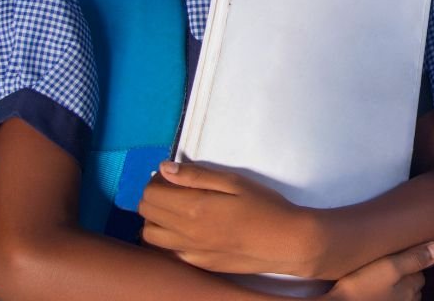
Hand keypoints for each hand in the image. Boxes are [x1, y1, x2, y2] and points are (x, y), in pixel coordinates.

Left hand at [139, 161, 321, 277]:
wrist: (286, 242)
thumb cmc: (265, 206)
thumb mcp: (234, 182)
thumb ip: (196, 176)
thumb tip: (164, 168)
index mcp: (193, 207)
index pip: (151, 194)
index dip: (156, 181)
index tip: (171, 175)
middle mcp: (184, 233)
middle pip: (146, 213)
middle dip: (154, 197)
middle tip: (174, 189)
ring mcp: (190, 251)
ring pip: (150, 236)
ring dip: (156, 219)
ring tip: (176, 209)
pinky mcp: (198, 264)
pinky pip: (168, 251)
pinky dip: (168, 238)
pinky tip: (187, 230)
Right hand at [323, 242, 433, 300]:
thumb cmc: (361, 286)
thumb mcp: (388, 266)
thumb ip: (415, 258)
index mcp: (411, 288)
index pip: (419, 273)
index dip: (408, 262)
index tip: (394, 257)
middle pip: (412, 287)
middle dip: (404, 278)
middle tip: (385, 267)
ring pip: (401, 297)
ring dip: (394, 290)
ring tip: (377, 281)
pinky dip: (386, 297)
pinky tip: (373, 294)